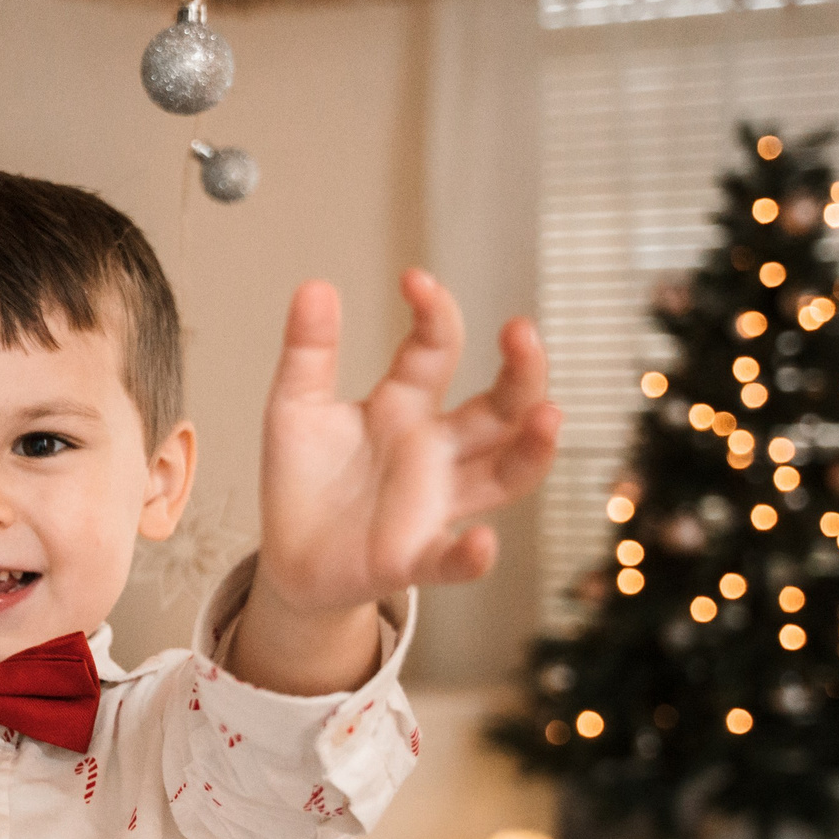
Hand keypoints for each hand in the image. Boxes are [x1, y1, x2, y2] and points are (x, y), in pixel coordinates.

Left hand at [229, 272, 558, 694]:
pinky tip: (482, 543)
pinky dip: (472, 555)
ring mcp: (433, 504)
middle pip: (500, 408)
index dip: (434, 313)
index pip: (437, 350)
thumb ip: (308, 352)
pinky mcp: (412, 558)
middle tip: (521, 332)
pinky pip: (452, 560)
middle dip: (521, 370)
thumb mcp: (295, 407)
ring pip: (504, 476)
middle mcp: (434, 451)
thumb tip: (315, 285)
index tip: (414, 279)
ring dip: (531, 449)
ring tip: (549, 416)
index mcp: (404, 406)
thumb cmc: (304, 478)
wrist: (289, 557)